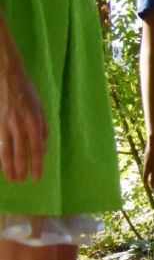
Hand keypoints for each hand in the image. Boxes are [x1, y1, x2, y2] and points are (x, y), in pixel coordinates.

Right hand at [0, 45, 46, 183]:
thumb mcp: (41, 110)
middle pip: (20, 153)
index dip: (36, 165)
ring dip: (8, 166)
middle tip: (21, 181)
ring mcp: (6, 124)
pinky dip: (0, 155)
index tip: (36, 177)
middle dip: (21, 169)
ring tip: (11, 178)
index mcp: (35, 123)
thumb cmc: (27, 94)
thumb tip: (42, 147)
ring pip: (6, 151)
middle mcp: (20, 126)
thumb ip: (43, 129)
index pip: (37, 150)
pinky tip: (2, 163)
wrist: (8, 78)